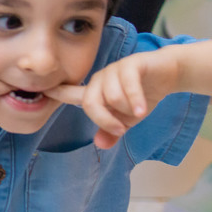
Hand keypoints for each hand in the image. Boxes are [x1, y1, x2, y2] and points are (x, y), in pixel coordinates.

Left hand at [44, 51, 180, 148]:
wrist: (170, 73)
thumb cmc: (143, 95)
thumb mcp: (127, 119)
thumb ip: (112, 131)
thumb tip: (100, 145)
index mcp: (95, 91)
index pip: (69, 94)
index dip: (55, 94)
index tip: (41, 93)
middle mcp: (100, 79)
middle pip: (90, 102)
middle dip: (104, 120)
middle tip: (121, 130)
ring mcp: (114, 70)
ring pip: (111, 96)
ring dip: (126, 111)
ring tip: (139, 113)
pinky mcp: (132, 65)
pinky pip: (128, 86)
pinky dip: (135, 101)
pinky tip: (142, 111)